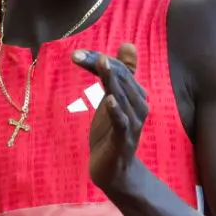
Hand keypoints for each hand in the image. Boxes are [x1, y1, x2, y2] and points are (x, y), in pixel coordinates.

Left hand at [72, 43, 148, 190]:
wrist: (114, 171)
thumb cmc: (112, 133)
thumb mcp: (113, 100)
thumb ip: (121, 75)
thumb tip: (128, 44)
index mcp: (135, 95)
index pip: (120, 70)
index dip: (99, 60)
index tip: (76, 55)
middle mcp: (138, 106)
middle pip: (121, 80)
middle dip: (102, 65)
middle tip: (80, 55)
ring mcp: (132, 124)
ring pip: (124, 97)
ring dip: (113, 80)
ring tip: (103, 64)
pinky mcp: (123, 141)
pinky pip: (122, 123)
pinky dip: (117, 111)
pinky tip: (110, 100)